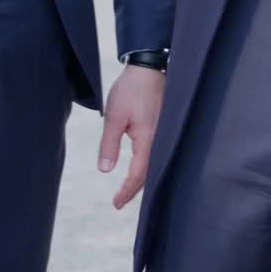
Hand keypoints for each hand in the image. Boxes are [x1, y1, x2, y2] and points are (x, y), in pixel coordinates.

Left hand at [97, 65, 164, 209]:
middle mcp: (161, 140)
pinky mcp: (165, 128)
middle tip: (119, 202)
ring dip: (143, 179)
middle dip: (135, 190)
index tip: (116, 204)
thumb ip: (109, 144)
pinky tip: (142, 167)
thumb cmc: (130, 90)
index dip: (127, 191)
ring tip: (129, 190)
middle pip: (150, 173)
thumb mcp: (114, 116)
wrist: (148, 67)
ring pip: (155, 164)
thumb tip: (105, 170)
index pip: (139, 174)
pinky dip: (149, 165)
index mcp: (149, 139)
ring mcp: (165, 134)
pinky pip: (159, 153)